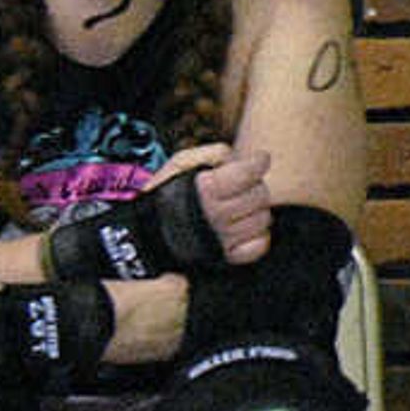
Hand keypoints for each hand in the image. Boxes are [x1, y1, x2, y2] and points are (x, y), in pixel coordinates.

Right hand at [165, 145, 275, 265]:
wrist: (146, 235)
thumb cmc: (164, 195)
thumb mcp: (179, 163)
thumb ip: (210, 154)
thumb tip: (237, 157)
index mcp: (205, 189)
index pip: (248, 173)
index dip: (258, 163)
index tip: (260, 159)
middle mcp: (215, 214)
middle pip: (259, 196)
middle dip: (255, 187)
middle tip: (243, 186)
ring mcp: (223, 238)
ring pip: (262, 219)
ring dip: (256, 211)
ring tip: (240, 207)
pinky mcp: (227, 256)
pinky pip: (259, 245)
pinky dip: (257, 236)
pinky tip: (243, 227)